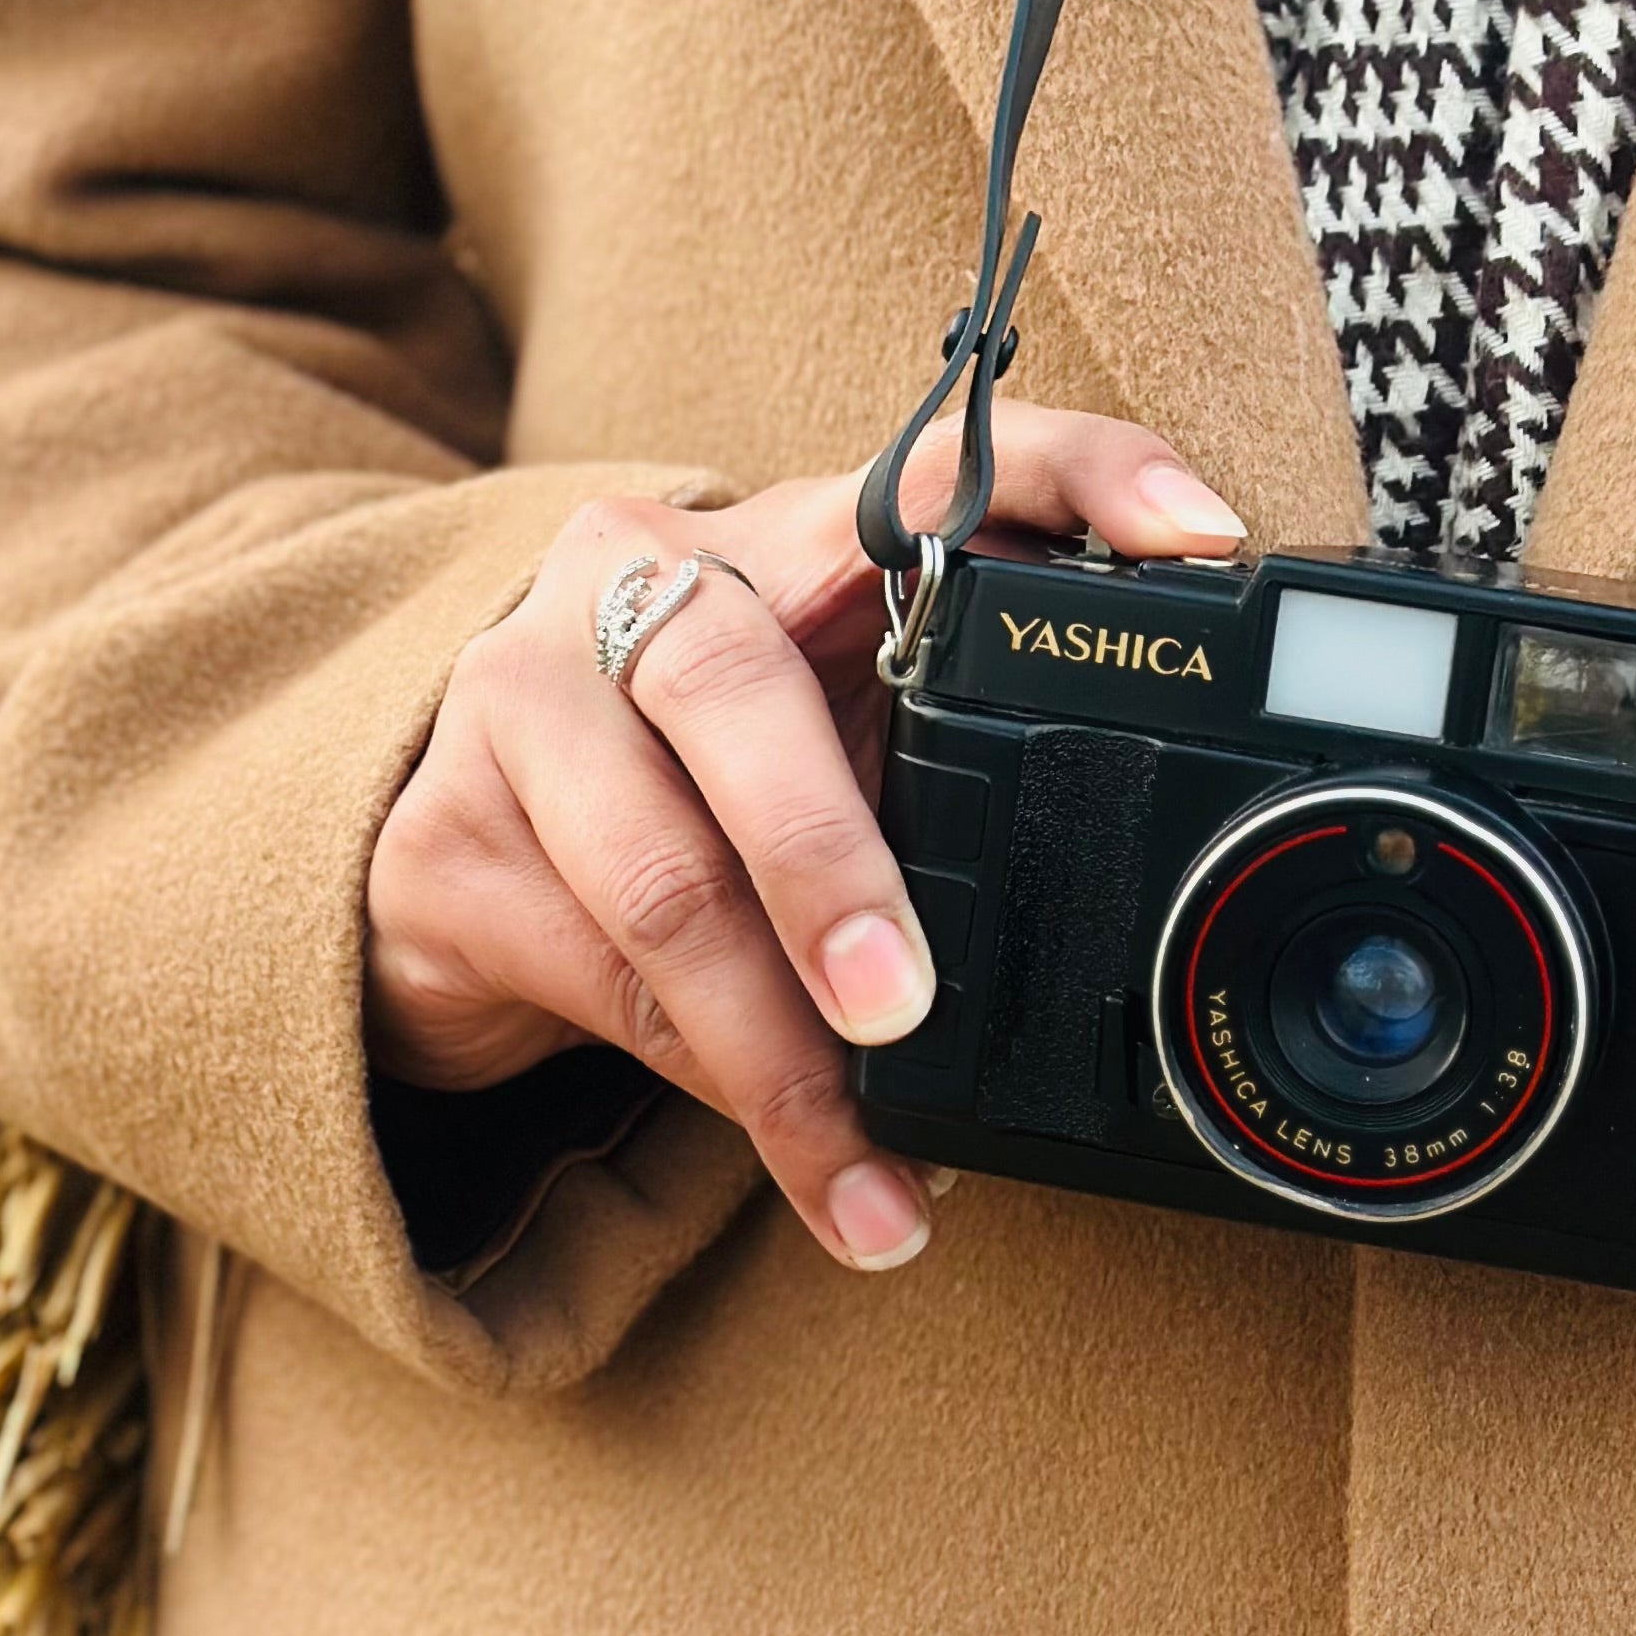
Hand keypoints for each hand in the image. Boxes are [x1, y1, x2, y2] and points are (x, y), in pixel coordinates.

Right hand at [364, 411, 1245, 1272]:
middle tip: (906, 1008)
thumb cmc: (707, 779)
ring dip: (781, 1055)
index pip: (933, 465)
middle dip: (827, 863)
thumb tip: (1140, 877)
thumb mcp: (842, 736)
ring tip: (867, 1169)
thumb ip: (957, 749)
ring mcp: (516, 699)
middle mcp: (636, 583)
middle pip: (732, 686)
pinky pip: (601, 981)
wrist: (460, 843)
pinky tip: (796, 1156)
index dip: (1072, 478)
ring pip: (664, 880)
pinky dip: (718, 1091)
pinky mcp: (441, 838)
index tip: (1194, 540)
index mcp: (779, 536)